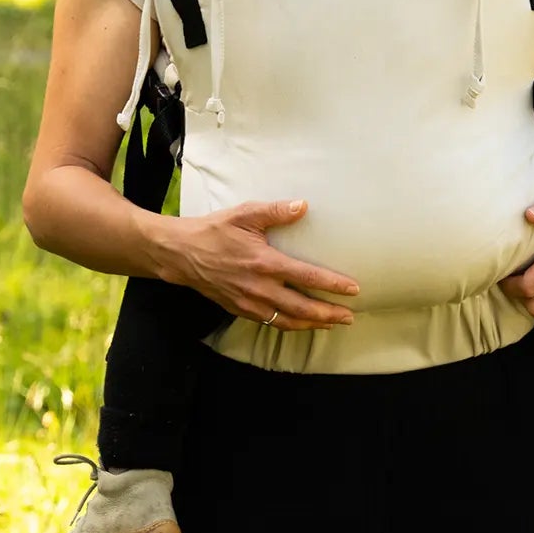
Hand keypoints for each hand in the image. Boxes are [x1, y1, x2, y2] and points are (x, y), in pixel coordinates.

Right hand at [156, 199, 357, 329]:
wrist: (180, 254)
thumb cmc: (214, 231)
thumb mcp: (244, 214)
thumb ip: (275, 211)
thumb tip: (303, 206)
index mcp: (264, 263)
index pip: (307, 277)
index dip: (332, 285)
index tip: (353, 289)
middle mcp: (259, 288)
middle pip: (302, 308)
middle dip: (328, 314)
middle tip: (349, 317)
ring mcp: (249, 303)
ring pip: (287, 321)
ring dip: (312, 324)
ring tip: (332, 324)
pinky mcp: (240, 310)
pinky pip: (270, 322)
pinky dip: (290, 325)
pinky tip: (301, 323)